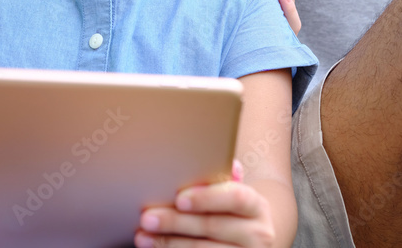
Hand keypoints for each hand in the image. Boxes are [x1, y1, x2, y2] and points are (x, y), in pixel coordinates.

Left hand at [134, 163, 276, 247]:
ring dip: (168, 243)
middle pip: (213, 226)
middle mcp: (258, 234)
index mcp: (256, 206)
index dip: (207, 197)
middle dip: (175, 222)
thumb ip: (220, 180)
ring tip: (143, 236)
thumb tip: (216, 162)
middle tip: (147, 217)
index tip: (179, 198)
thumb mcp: (231, 195)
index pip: (235, 197)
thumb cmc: (232, 212)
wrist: (250, 242)